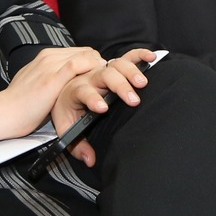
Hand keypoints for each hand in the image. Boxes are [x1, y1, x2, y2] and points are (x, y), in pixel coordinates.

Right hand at [0, 46, 102, 141]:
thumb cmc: (20, 104)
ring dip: (101, 66)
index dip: (94, 62)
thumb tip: (66, 82)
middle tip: (111, 78)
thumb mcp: (37, 84)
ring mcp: (50, 66)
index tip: (102, 75)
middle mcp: (49, 57)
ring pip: (84, 55)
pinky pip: (76, 65)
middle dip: (101, 64)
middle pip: (85, 52)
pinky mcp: (51, 78)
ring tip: (112, 79)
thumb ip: (52, 78)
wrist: (4, 113)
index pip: (79, 52)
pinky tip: (100, 79)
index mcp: (46, 57)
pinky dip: (91, 68)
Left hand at [53, 48, 159, 165]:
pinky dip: (139, 55)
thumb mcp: (67, 129)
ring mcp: (102, 69)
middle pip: (104, 76)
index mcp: (75, 91)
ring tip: (143, 83)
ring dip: (131, 71)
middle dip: (119, 86)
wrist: (64, 90)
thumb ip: (77, 145)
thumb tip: (90, 160)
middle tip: (134, 99)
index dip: (93, 98)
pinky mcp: (112, 66)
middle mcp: (89, 77)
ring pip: (116, 65)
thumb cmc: (68, 110)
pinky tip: (151, 57)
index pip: (83, 92)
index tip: (103, 107)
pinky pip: (126, 57)